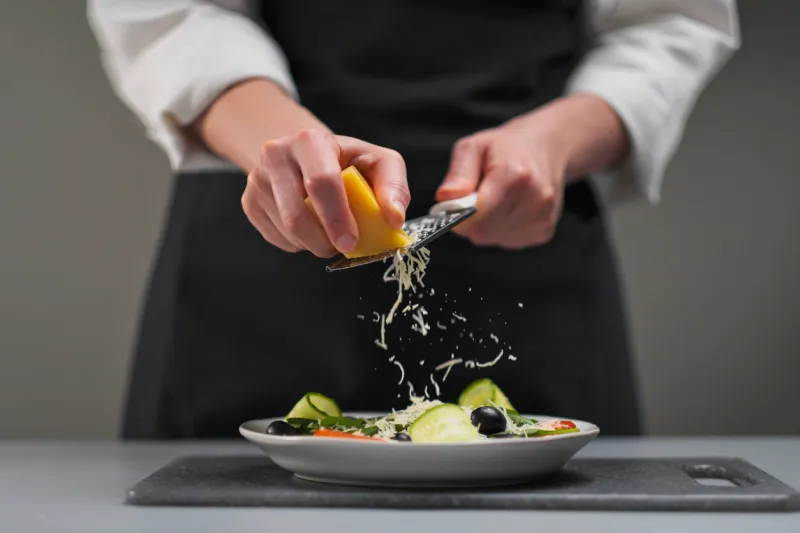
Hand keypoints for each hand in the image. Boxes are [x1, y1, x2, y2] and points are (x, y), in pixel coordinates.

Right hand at [241, 130, 409, 256]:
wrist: (305, 154)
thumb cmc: (347, 161)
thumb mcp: (378, 161)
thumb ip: (393, 186)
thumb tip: (394, 218)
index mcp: (310, 141)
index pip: (321, 182)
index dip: (337, 218)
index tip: (351, 242)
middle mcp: (276, 155)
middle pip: (297, 216)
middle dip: (325, 241)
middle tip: (344, 246)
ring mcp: (257, 180)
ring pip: (288, 232)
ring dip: (315, 244)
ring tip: (330, 230)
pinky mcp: (249, 202)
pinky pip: (277, 239)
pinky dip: (300, 244)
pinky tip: (311, 227)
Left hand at [436, 94, 628, 248]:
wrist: (546, 149)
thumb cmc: (506, 147)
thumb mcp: (474, 147)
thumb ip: (458, 173)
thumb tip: (445, 198)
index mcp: (516, 176)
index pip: (477, 216)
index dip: (458, 214)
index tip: (454, 204)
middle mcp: (535, 200)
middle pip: (482, 232)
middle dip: (470, 220)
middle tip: (475, 197)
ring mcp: (542, 219)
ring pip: (492, 239)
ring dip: (485, 225)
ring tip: (496, 199)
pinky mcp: (543, 233)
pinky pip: (506, 241)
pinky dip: (499, 229)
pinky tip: (508, 208)